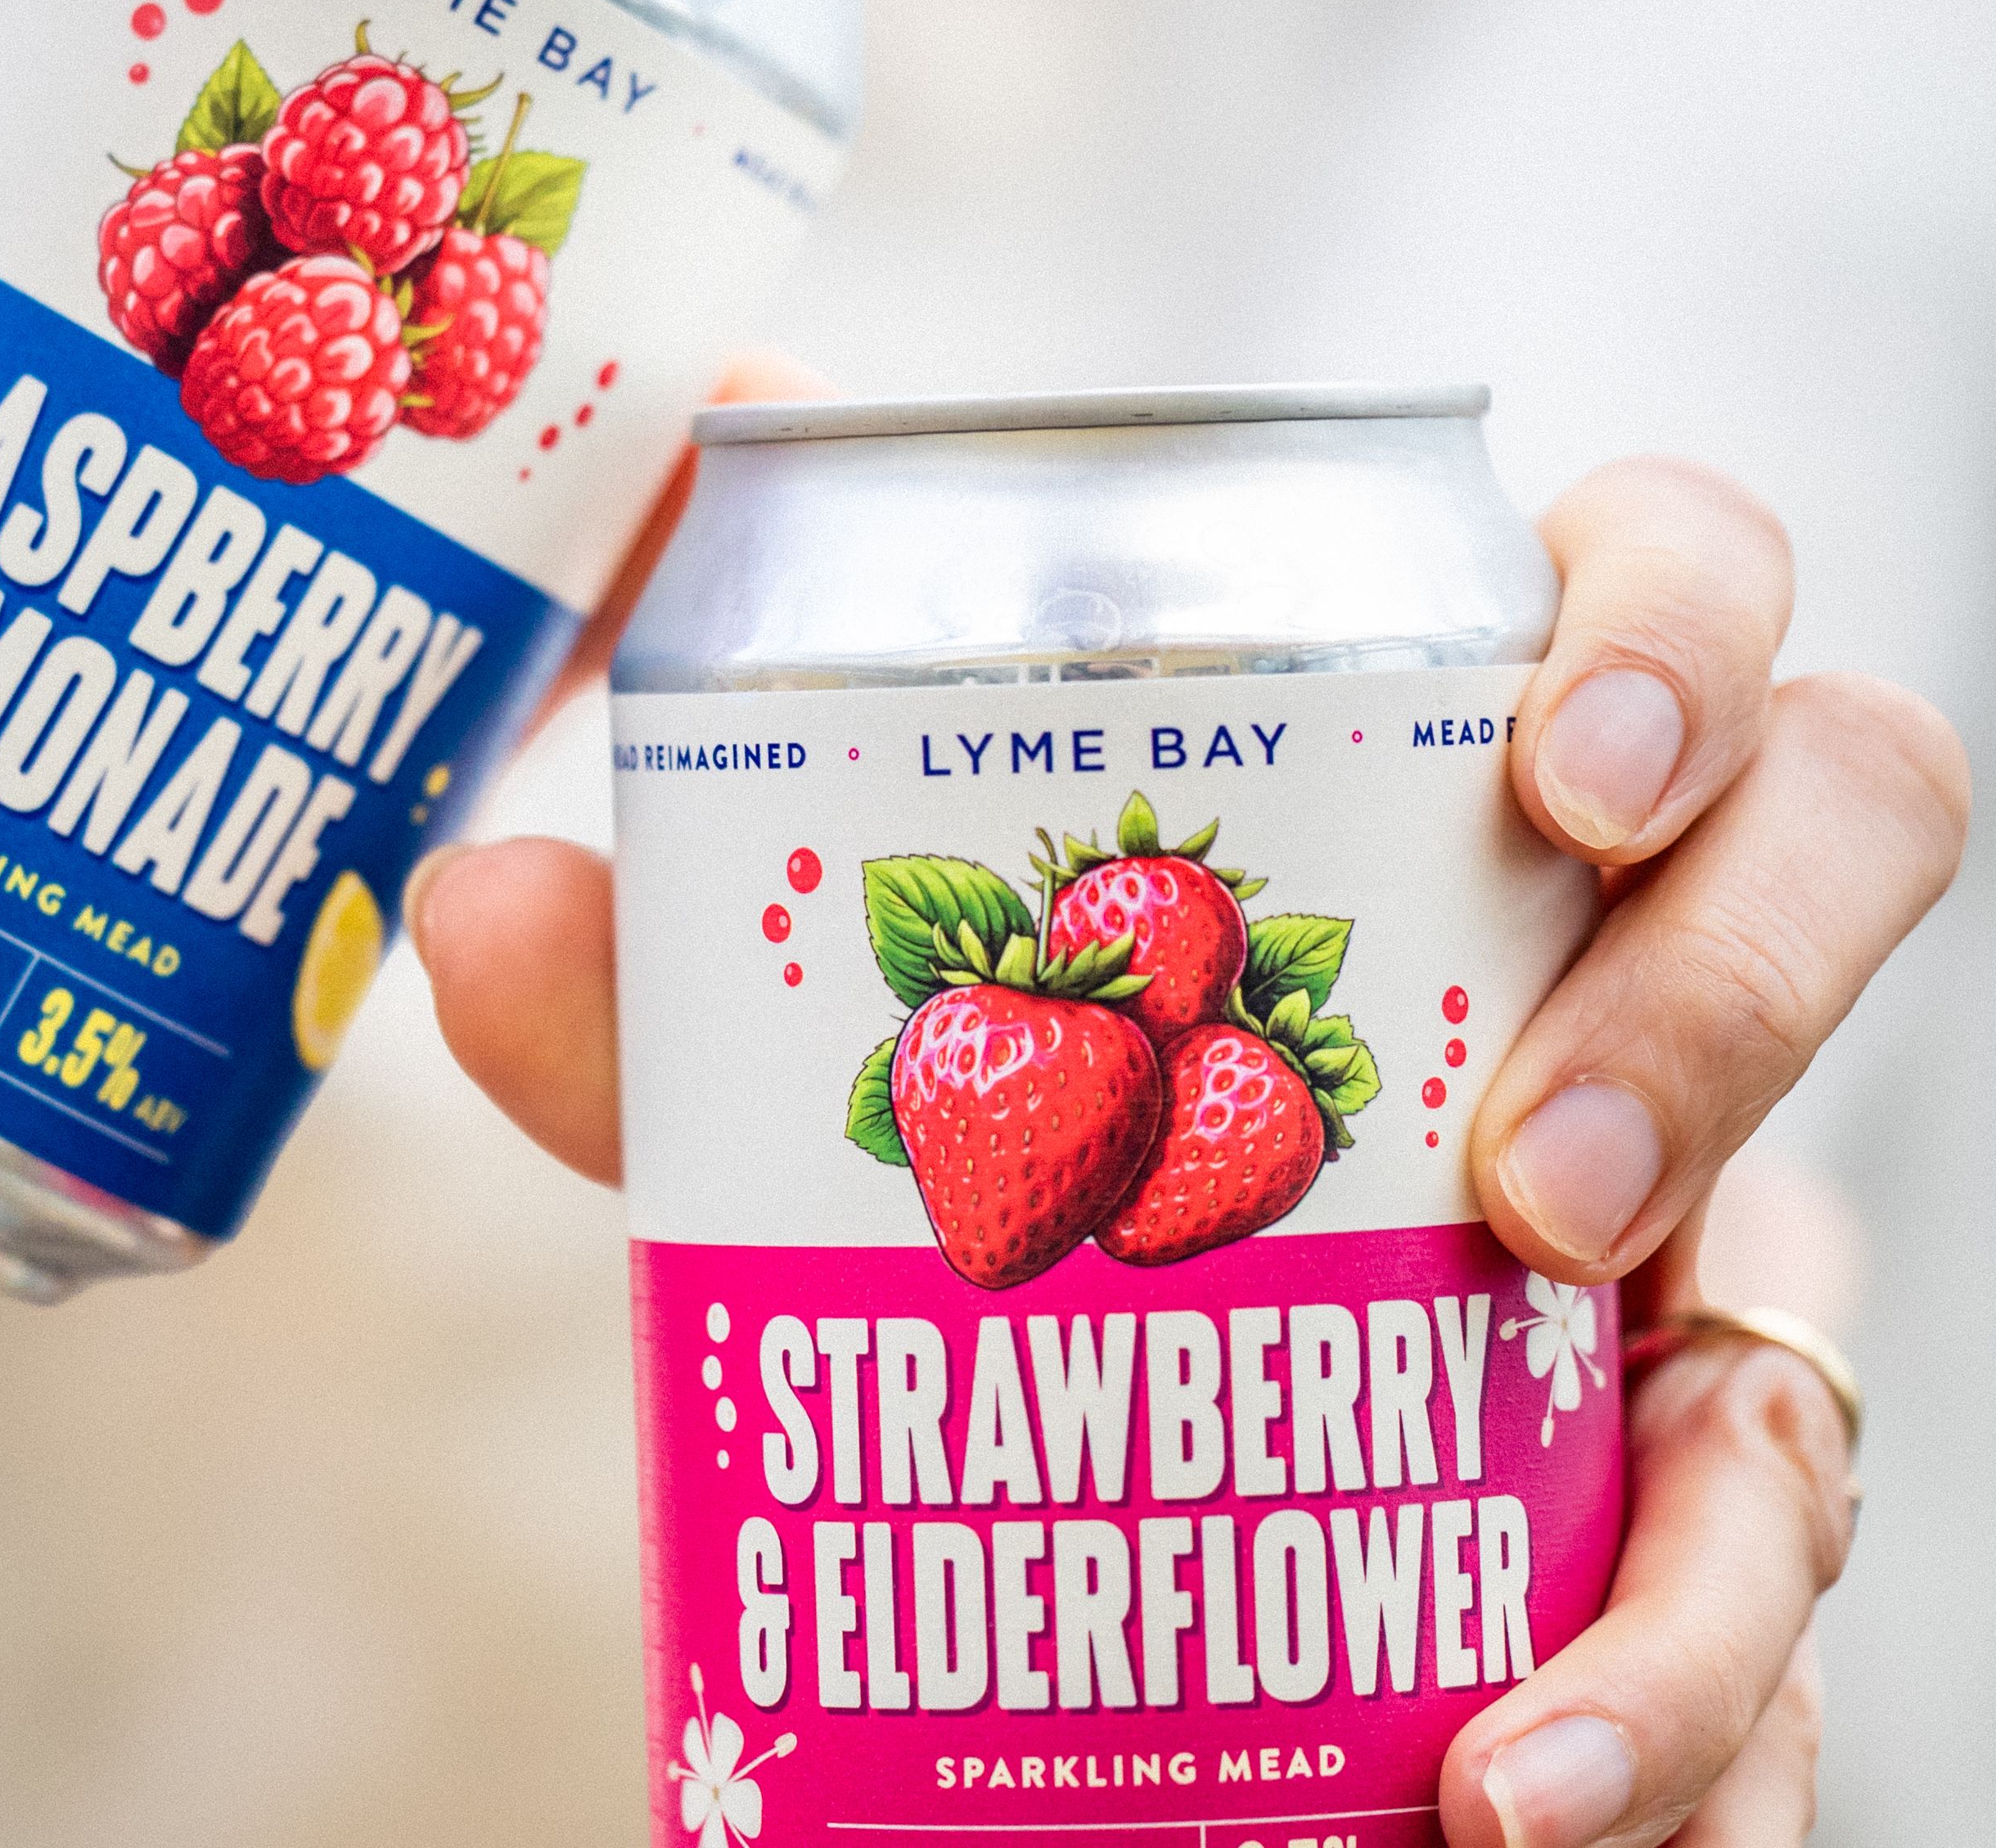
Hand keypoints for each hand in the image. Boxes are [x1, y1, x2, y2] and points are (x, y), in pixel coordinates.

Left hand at [412, 454, 1966, 1845]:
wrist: (1082, 1475)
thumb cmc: (1002, 1184)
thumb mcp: (833, 1082)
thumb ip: (681, 991)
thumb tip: (483, 889)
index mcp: (1440, 827)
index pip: (1665, 608)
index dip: (1673, 647)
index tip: (1547, 769)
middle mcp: (1615, 1024)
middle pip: (1851, 875)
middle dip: (1735, 1005)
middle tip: (1531, 1190)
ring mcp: (1684, 1294)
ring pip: (1833, 1363)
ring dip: (1715, 1557)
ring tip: (1504, 1736)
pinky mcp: (1673, 1542)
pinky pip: (1772, 1654)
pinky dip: (1671, 1758)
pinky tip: (1514, 1818)